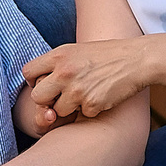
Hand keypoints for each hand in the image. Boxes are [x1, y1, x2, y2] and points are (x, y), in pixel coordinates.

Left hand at [22, 38, 147, 127]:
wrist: (137, 59)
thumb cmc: (107, 55)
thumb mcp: (77, 51)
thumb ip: (57, 64)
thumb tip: (38, 85)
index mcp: (59, 55)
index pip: (28, 72)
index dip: (34, 81)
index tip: (44, 84)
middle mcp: (64, 72)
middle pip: (37, 97)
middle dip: (47, 100)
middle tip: (62, 96)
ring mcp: (77, 89)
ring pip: (58, 111)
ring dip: (70, 107)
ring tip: (86, 93)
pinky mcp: (92, 104)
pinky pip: (82, 115)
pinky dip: (90, 110)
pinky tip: (101, 96)